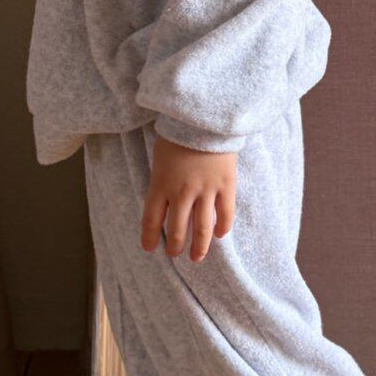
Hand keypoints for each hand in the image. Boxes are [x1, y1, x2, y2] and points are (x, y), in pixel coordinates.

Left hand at [141, 137, 236, 262]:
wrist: (203, 118)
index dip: (149, 238)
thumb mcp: (159, 159)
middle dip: (175, 246)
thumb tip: (164, 203)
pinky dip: (223, 228)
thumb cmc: (177, 135)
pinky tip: (220, 235)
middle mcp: (181, 193)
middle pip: (177, 229)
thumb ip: (161, 182)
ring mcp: (205, 190)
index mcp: (160, 185)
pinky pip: (225, 214)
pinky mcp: (226, 185)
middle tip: (175, 254)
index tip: (149, 248)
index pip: (151, 220)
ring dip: (199, 247)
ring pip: (202, 229)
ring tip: (196, 257)